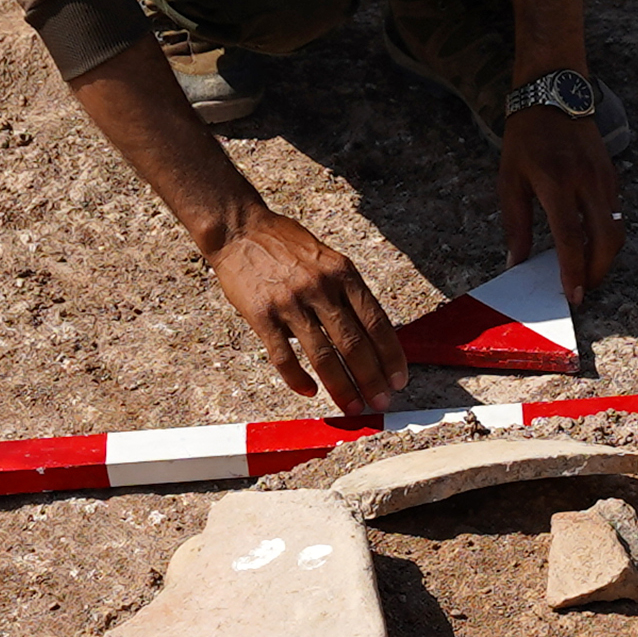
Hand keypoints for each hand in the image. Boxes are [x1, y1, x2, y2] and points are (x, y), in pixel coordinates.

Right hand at [207, 201, 400, 414]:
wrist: (239, 229)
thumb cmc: (286, 245)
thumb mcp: (328, 258)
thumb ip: (347, 292)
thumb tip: (371, 335)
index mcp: (343, 273)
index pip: (376, 322)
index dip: (391, 356)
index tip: (398, 379)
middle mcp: (320, 288)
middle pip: (354, 344)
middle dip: (371, 379)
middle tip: (381, 402)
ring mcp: (290, 302)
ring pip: (323, 356)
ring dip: (341, 387)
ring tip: (353, 407)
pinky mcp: (262, 315)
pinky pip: (284, 356)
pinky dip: (298, 378)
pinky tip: (310, 391)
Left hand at [500, 103, 624, 304]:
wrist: (555, 92)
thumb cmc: (526, 136)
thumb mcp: (510, 179)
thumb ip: (515, 224)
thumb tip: (516, 262)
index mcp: (556, 183)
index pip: (571, 239)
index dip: (574, 272)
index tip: (573, 295)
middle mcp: (586, 182)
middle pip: (606, 240)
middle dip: (598, 272)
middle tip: (583, 289)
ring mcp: (604, 178)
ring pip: (616, 229)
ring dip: (604, 256)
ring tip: (586, 271)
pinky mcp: (612, 175)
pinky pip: (615, 213)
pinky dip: (606, 235)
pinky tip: (590, 243)